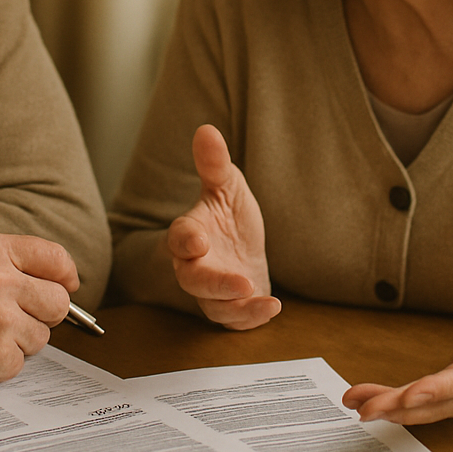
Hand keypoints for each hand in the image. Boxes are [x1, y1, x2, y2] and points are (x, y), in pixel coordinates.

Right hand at [0, 230, 78, 398]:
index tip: (66, 284)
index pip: (53, 257)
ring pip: (41, 335)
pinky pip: (20, 361)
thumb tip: (53, 278)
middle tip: (20, 318)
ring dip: (19, 340)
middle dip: (45, 313)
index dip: (65, 275)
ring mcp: (0, 320)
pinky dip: (1, 361)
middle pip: (58, 301)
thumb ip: (3, 262)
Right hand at [165, 124, 280, 329]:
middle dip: (214, 283)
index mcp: (190, 234)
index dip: (185, 241)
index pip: (179, 239)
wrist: (245, 249)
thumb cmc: (229, 216)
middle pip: (193, 280)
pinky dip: (252, 318)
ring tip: (265, 300)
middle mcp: (195, 266)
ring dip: (237, 306)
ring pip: (213, 306)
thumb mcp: (227, 186)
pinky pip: (234, 321)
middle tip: (240, 282)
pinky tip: (273, 307)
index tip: (198, 239)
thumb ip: (214, 163)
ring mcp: (212, 291)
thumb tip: (207, 129)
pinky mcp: (230, 309)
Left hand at [342, 265, 452, 424]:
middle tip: (365, 408)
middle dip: (402, 407)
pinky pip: (426, 405)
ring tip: (356, 404)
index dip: (441, 388)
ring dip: (392, 409)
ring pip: (430, 409)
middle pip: (441, 402)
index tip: (412, 395)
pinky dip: (397, 405)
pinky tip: (368, 402)